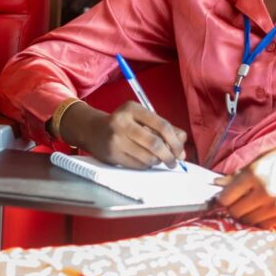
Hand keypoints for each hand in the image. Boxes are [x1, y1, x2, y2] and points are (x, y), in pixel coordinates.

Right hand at [61, 100, 186, 168]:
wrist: (93, 131)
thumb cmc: (124, 125)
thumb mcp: (142, 119)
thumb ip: (164, 130)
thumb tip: (182, 148)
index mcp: (133, 109)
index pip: (162, 125)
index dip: (175, 141)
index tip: (180, 151)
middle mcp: (122, 122)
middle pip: (154, 143)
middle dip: (169, 155)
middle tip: (173, 162)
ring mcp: (116, 139)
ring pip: (147, 157)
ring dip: (157, 162)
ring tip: (158, 160)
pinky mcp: (112, 154)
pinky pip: (137, 165)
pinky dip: (146, 166)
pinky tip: (144, 161)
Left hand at [215, 135, 275, 228]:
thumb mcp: (261, 158)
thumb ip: (238, 174)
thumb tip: (217, 183)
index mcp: (254, 174)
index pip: (226, 197)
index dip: (222, 198)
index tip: (225, 196)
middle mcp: (264, 192)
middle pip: (236, 212)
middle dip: (233, 208)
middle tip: (238, 201)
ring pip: (249, 221)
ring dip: (246, 215)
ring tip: (251, 205)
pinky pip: (265, 225)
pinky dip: (260, 220)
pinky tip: (264, 209)